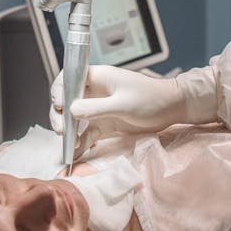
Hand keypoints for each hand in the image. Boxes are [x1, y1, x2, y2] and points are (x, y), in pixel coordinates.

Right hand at [48, 65, 190, 153]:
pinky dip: (80, 143)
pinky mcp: (105, 124)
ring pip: (74, 119)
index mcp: (97, 77)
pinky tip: (76, 154)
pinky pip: (87, 133)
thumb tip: (70, 111)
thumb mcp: (123, 104)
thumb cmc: (150, 99)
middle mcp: (94, 91)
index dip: (59, 90)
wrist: (172, 109)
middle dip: (59, 115)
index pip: (69, 78)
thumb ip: (97, 108)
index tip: (58, 105)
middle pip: (67, 100)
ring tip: (68, 145)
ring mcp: (98, 108)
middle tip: (61, 131)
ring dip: (68, 131)